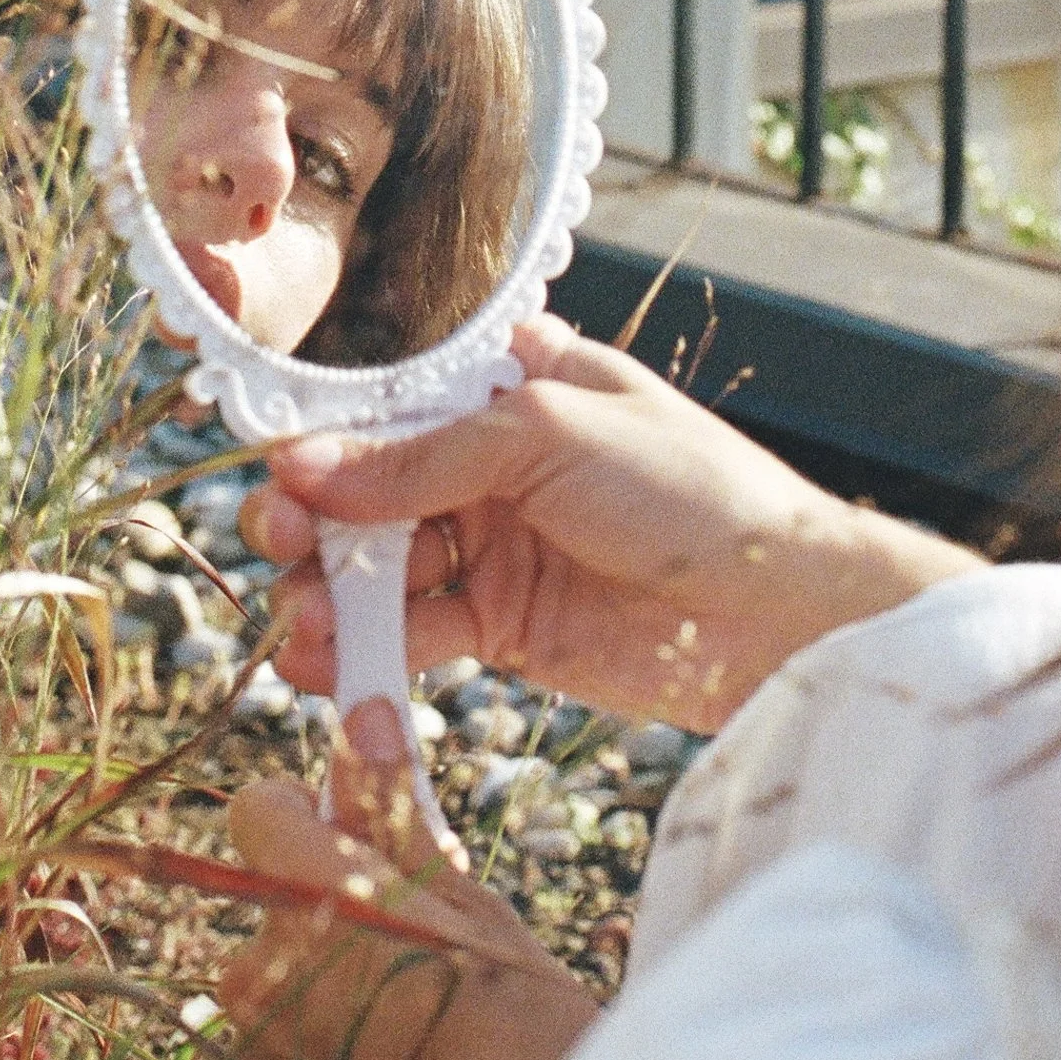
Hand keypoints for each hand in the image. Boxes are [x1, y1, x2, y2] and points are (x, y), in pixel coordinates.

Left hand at [218, 702, 598, 1059]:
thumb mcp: (477, 913)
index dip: (307, 817)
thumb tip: (361, 715)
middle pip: (270, 904)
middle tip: (420, 956)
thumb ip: (399, 817)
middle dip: (329, 916)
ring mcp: (250, 1056)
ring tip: (418, 1035)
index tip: (354, 835)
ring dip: (325, 995)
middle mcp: (258, 972)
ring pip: (275, 988)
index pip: (256, 810)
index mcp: (312, 900)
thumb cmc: (527, 1046)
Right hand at [240, 314, 980, 733]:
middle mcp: (488, 462)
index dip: (321, 429)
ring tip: (305, 627)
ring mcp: (492, 546)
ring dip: (330, 597)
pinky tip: (331, 674)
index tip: (278, 464)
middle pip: (363, 486)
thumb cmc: (693, 490)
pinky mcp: (502, 627)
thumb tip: (302, 470)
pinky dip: (366, 659)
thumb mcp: (553, 437)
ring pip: (376, 567)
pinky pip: (412, 638)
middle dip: (312, 519)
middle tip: (282, 545)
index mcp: (508, 386)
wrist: (782, 613)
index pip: (386, 396)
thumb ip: (424, 457)